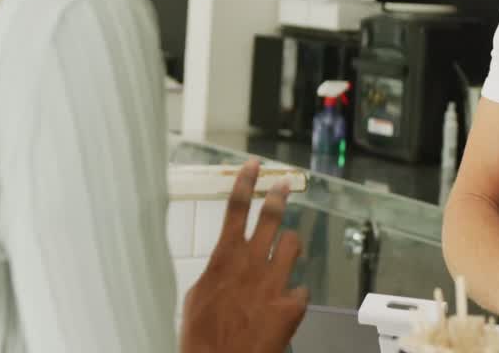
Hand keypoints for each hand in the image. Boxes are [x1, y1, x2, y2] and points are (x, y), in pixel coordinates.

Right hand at [179, 159, 308, 352]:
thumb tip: (226, 264)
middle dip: (278, 197)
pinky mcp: (292, 304)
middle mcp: (253, 263)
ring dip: (289, 245)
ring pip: (293, 244)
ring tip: (285, 251)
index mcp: (225, 259)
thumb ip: (218, 273)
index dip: (246, 184)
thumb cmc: (201, 336)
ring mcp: (275, 282)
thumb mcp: (197, 298)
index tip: (254, 164)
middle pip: (271, 218)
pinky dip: (293, 294)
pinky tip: (284, 306)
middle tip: (284, 184)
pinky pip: (300, 287)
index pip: (235, 210)